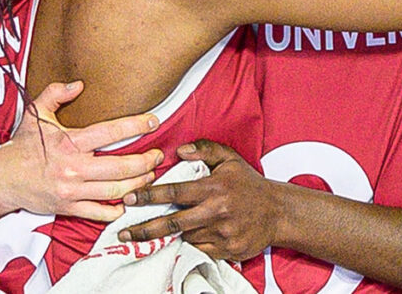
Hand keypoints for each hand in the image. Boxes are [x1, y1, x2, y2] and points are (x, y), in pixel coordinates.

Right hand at [0, 81, 162, 221]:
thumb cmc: (21, 145)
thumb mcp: (35, 113)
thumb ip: (55, 94)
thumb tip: (78, 84)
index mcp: (69, 142)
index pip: (110, 132)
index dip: (136, 125)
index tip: (153, 122)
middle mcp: (73, 167)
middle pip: (120, 167)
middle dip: (145, 161)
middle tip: (158, 155)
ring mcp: (71, 190)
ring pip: (115, 190)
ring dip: (138, 183)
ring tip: (150, 175)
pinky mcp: (67, 207)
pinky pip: (98, 212)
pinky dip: (115, 210)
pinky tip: (127, 201)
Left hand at [119, 140, 279, 260]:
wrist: (278, 212)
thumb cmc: (249, 184)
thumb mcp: (230, 159)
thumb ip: (205, 149)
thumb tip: (179, 150)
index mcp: (214, 188)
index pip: (175, 192)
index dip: (149, 196)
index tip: (130, 199)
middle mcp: (216, 212)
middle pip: (173, 223)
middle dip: (145, 230)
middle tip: (123, 233)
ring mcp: (222, 234)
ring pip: (185, 237)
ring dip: (170, 235)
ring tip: (153, 233)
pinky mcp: (227, 251)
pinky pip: (199, 250)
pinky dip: (190, 243)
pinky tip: (186, 238)